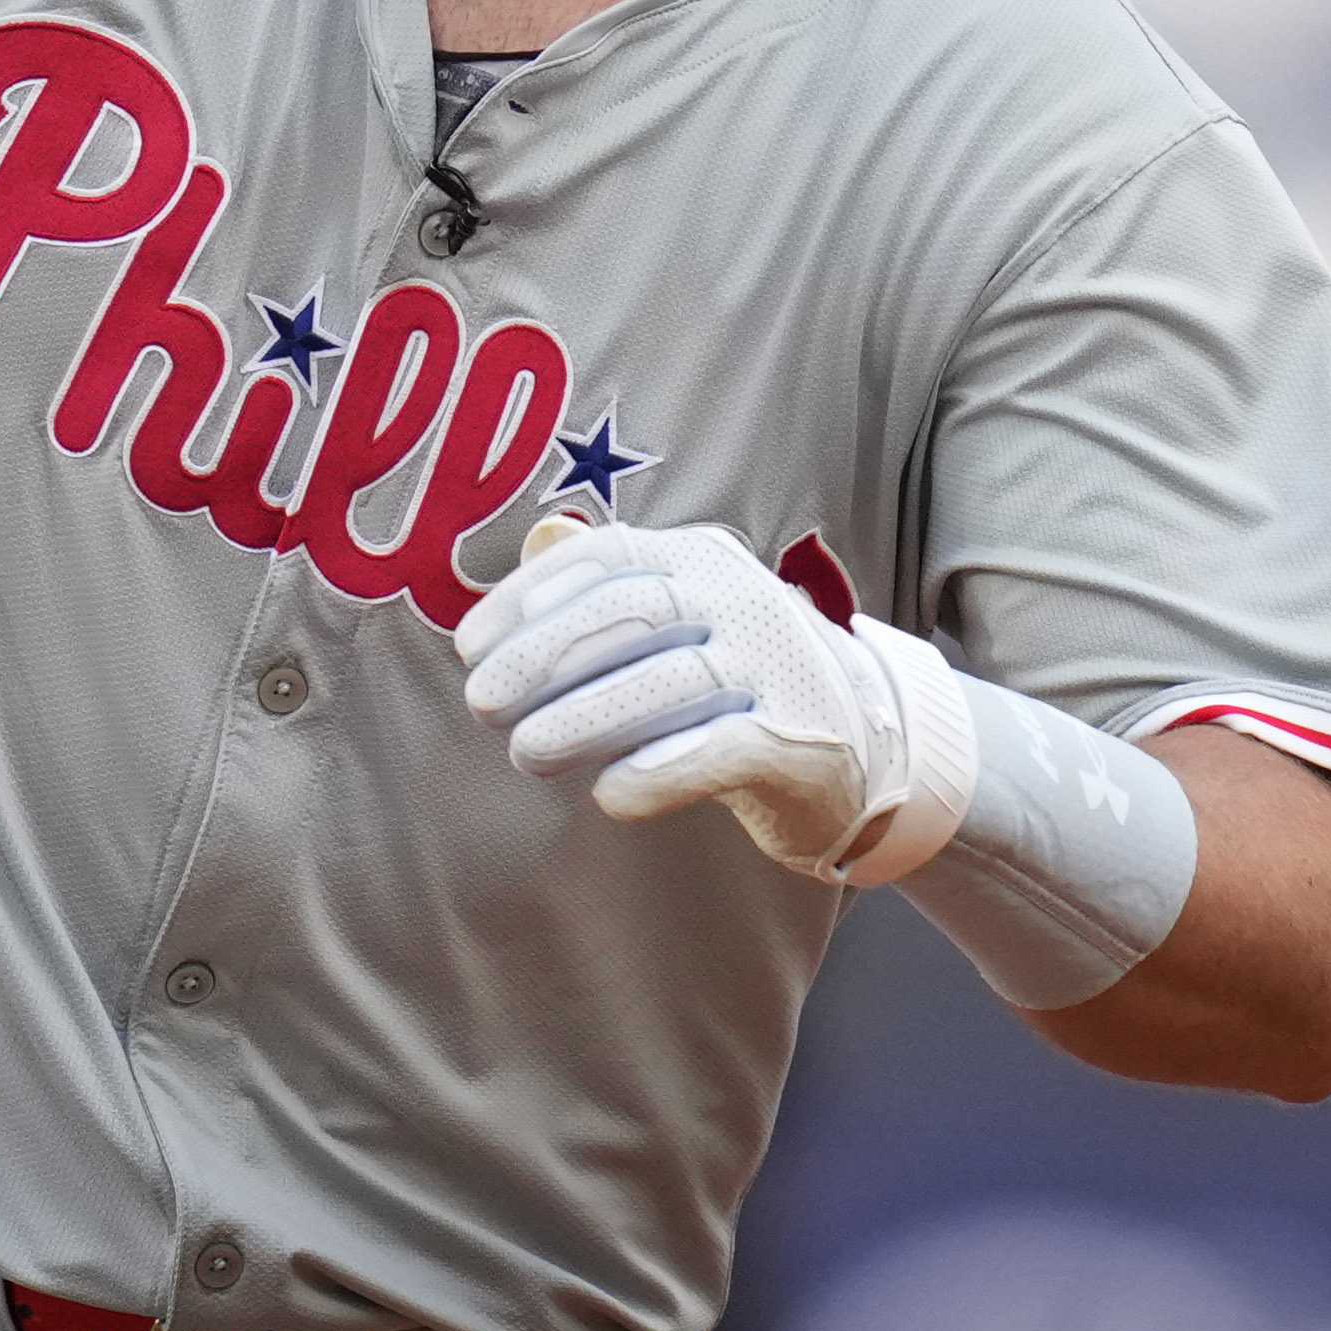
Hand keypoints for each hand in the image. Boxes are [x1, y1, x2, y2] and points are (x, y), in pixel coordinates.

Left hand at [457, 517, 976, 881]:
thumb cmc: (738, 677)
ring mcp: (778, 667)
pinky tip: (608, 793)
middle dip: (545, 657)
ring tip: (527, 752)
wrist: (859, 745)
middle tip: (484, 705)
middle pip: (631, 615)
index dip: (528, 600)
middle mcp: (743, 598)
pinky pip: (720, 751)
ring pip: (671, 682)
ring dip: (586, 719)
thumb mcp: (677, 615)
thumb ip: (606, 580)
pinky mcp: (798, 741)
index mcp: (702, 557)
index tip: (470, 648)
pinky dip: (658, 772)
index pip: (605, 559)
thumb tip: (538, 538)